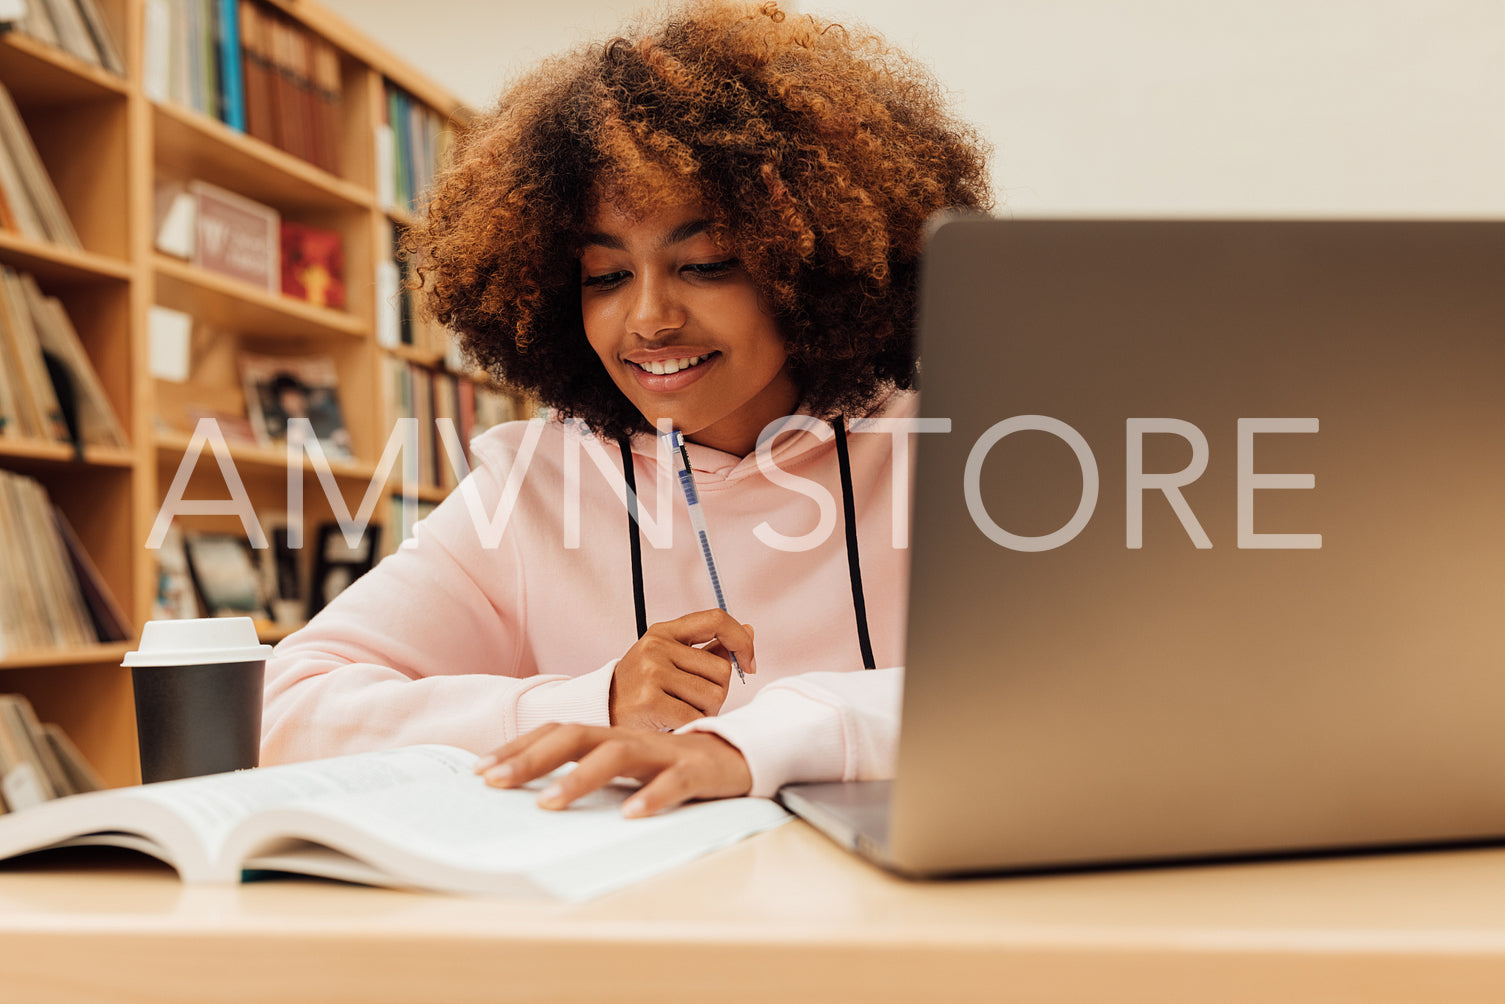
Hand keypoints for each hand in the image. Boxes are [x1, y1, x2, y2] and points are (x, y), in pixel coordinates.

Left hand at [475, 723, 753, 816]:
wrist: (741, 757)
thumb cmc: (673, 767)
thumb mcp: (626, 767)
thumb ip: (589, 773)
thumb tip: (533, 796)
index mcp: (611, 735)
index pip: (557, 732)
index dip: (518, 748)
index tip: (481, 770)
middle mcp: (632, 738)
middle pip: (576, 736)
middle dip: (531, 758)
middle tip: (495, 783)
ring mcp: (664, 752)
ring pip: (618, 756)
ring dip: (580, 778)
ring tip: (549, 804)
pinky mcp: (697, 771)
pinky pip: (673, 783)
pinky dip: (652, 796)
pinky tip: (631, 814)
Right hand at [608, 610, 755, 730]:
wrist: (602, 710)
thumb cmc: (643, 686)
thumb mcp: (670, 658)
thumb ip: (709, 646)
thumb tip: (749, 631)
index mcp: (664, 631)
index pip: (716, 619)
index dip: (741, 640)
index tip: (749, 663)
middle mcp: (656, 646)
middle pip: (722, 669)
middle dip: (717, 691)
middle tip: (691, 700)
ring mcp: (652, 673)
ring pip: (714, 695)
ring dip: (706, 710)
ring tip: (681, 710)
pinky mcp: (650, 701)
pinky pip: (696, 716)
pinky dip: (692, 724)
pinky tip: (674, 722)